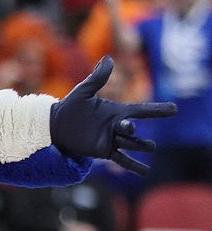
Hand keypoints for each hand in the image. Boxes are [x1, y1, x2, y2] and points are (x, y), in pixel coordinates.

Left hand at [51, 56, 175, 172]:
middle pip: (132, 129)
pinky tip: (145, 172)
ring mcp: (112, 139)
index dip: (157, 110)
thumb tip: (108, 58)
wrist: (55, 125)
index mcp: (116, 111)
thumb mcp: (84, 91)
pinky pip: (122, 159)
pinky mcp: (104, 151)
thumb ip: (97, 77)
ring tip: (149, 146)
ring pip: (131, 144)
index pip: (141, 110)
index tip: (174, 109)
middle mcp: (117, 126)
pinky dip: (134, 165)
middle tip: (129, 127)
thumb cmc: (70, 106)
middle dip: (132, 129)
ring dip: (139, 145)